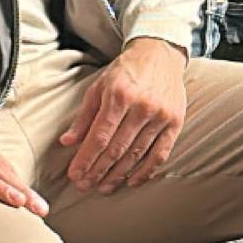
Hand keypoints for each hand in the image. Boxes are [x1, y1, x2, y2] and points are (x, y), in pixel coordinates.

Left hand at [60, 38, 186, 190]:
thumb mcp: (99, 87)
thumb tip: (67, 142)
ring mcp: (161, 116)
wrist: (160, 54)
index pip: (100, 136)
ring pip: (137, 154)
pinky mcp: (175, 122)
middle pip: (117, 149)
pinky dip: (146, 171)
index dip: (86, 159)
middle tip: (84, 186)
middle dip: (98, 171)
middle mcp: (142, 107)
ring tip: (103, 188)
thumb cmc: (125, 71)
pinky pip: (160, 154)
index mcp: (119, 95)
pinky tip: (131, 182)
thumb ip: (84, 116)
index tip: (75, 175)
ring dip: (118, 175)